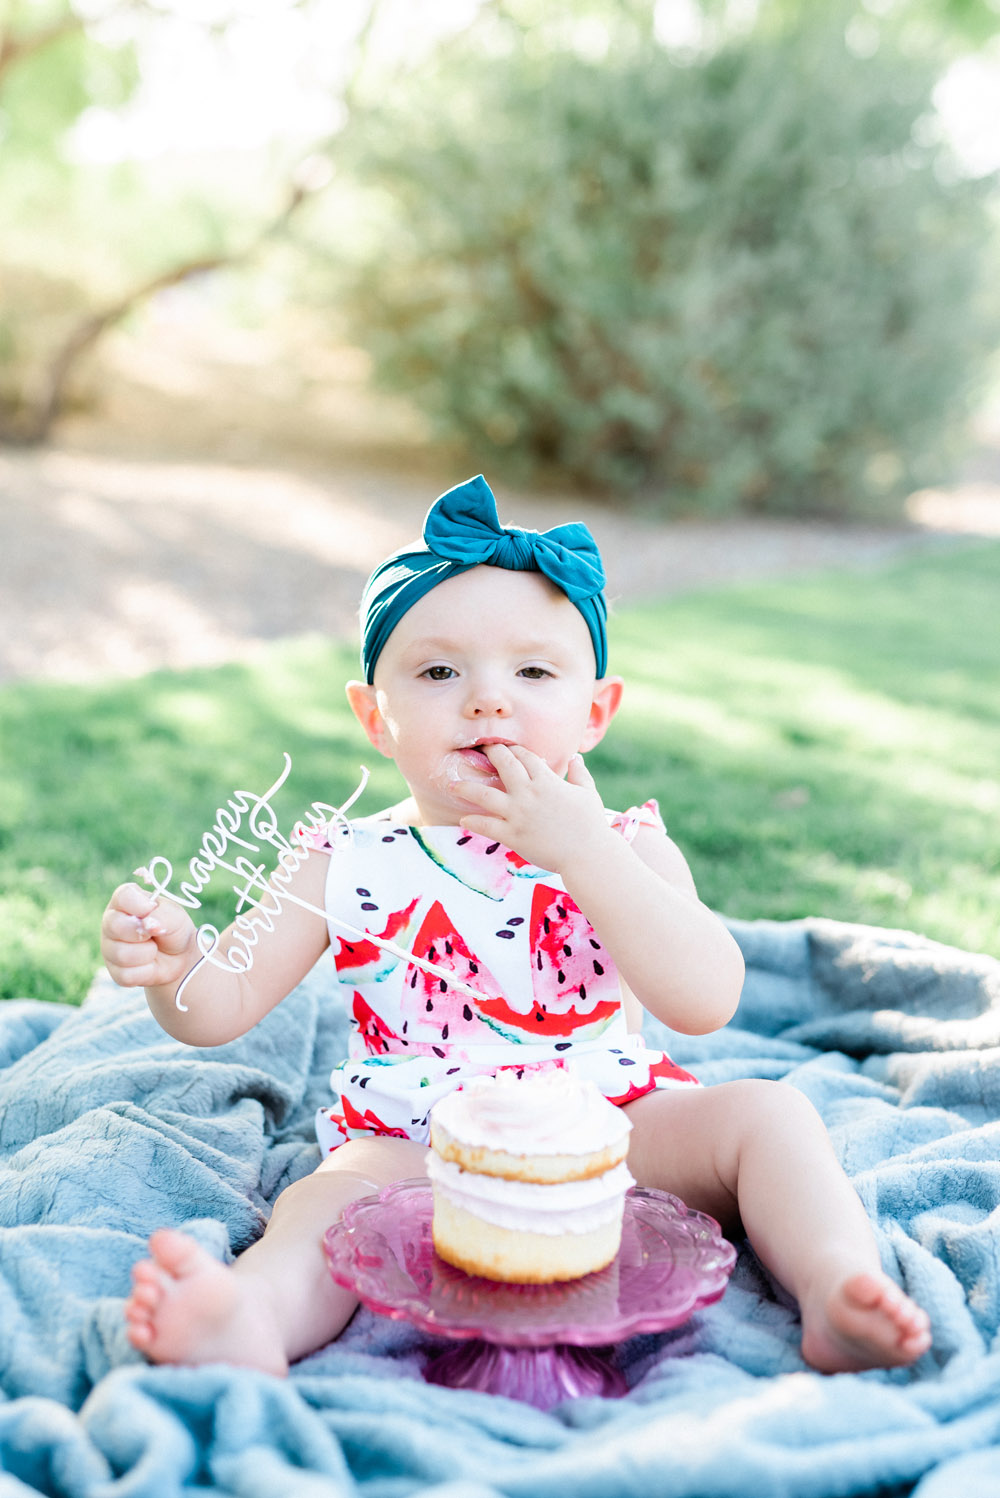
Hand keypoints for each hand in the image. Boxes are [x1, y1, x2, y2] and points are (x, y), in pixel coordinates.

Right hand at [101, 882, 197, 991]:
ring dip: (148, 953)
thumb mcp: (176, 916)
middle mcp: (111, 922)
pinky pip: (127, 975)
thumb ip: (163, 915)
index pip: (122, 896)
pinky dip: (147, 971)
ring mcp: (110, 948)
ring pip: (122, 954)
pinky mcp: (115, 972)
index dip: (139, 905)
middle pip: (115, 926)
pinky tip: (150, 963)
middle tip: (155, 932)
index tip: (151, 909)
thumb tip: (148, 924)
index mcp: (125, 901)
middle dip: (142, 932)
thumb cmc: (173, 929)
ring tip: (153, 948)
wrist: (180, 957)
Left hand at [456, 746, 615, 873]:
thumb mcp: (588, 792)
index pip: (525, 756)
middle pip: (504, 764)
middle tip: (480, 749)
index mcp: (547, 781)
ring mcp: (518, 814)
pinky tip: (463, 820)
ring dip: (467, 787)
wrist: (587, 855)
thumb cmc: (591, 824)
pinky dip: (473, 822)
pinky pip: (487, 826)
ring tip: (453, 784)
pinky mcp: (513, 835)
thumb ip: (579, 773)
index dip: (514, 750)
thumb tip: (575, 758)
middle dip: (491, 753)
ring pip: (485, 795)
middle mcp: (529, 793)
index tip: (505, 748)